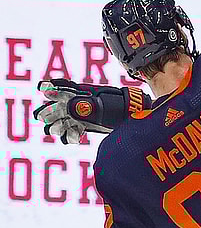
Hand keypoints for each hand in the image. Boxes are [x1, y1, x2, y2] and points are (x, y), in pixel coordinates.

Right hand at [33, 79, 148, 143]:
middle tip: (42, 117)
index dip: (51, 87)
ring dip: (56, 125)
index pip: (62, 88)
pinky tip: (71, 139)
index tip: (42, 88)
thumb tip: (69, 108)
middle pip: (57, 106)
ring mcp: (82, 114)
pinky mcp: (87, 125)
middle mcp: (78, 102)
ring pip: (62, 119)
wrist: (131, 114)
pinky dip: (70, 135)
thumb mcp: (101, 104)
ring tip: (55, 130)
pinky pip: (73, 130)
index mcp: (81, 92)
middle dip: (48, 111)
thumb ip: (85, 105)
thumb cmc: (118, 105)